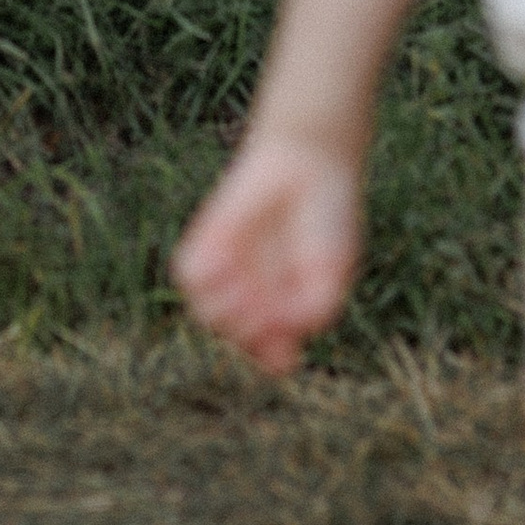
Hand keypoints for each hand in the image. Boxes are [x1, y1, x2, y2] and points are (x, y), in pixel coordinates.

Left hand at [170, 130, 363, 374]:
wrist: (307, 164)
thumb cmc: (328, 220)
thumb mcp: (334, 271)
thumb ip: (316, 309)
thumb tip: (286, 337)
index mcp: (286, 310)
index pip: (269, 355)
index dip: (271, 360)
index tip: (284, 353)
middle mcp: (254, 296)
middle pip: (238, 338)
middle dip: (248, 337)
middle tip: (267, 316)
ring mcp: (229, 271)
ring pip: (209, 314)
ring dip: (224, 314)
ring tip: (246, 294)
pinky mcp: (208, 243)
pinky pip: (190, 275)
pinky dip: (202, 282)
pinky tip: (227, 268)